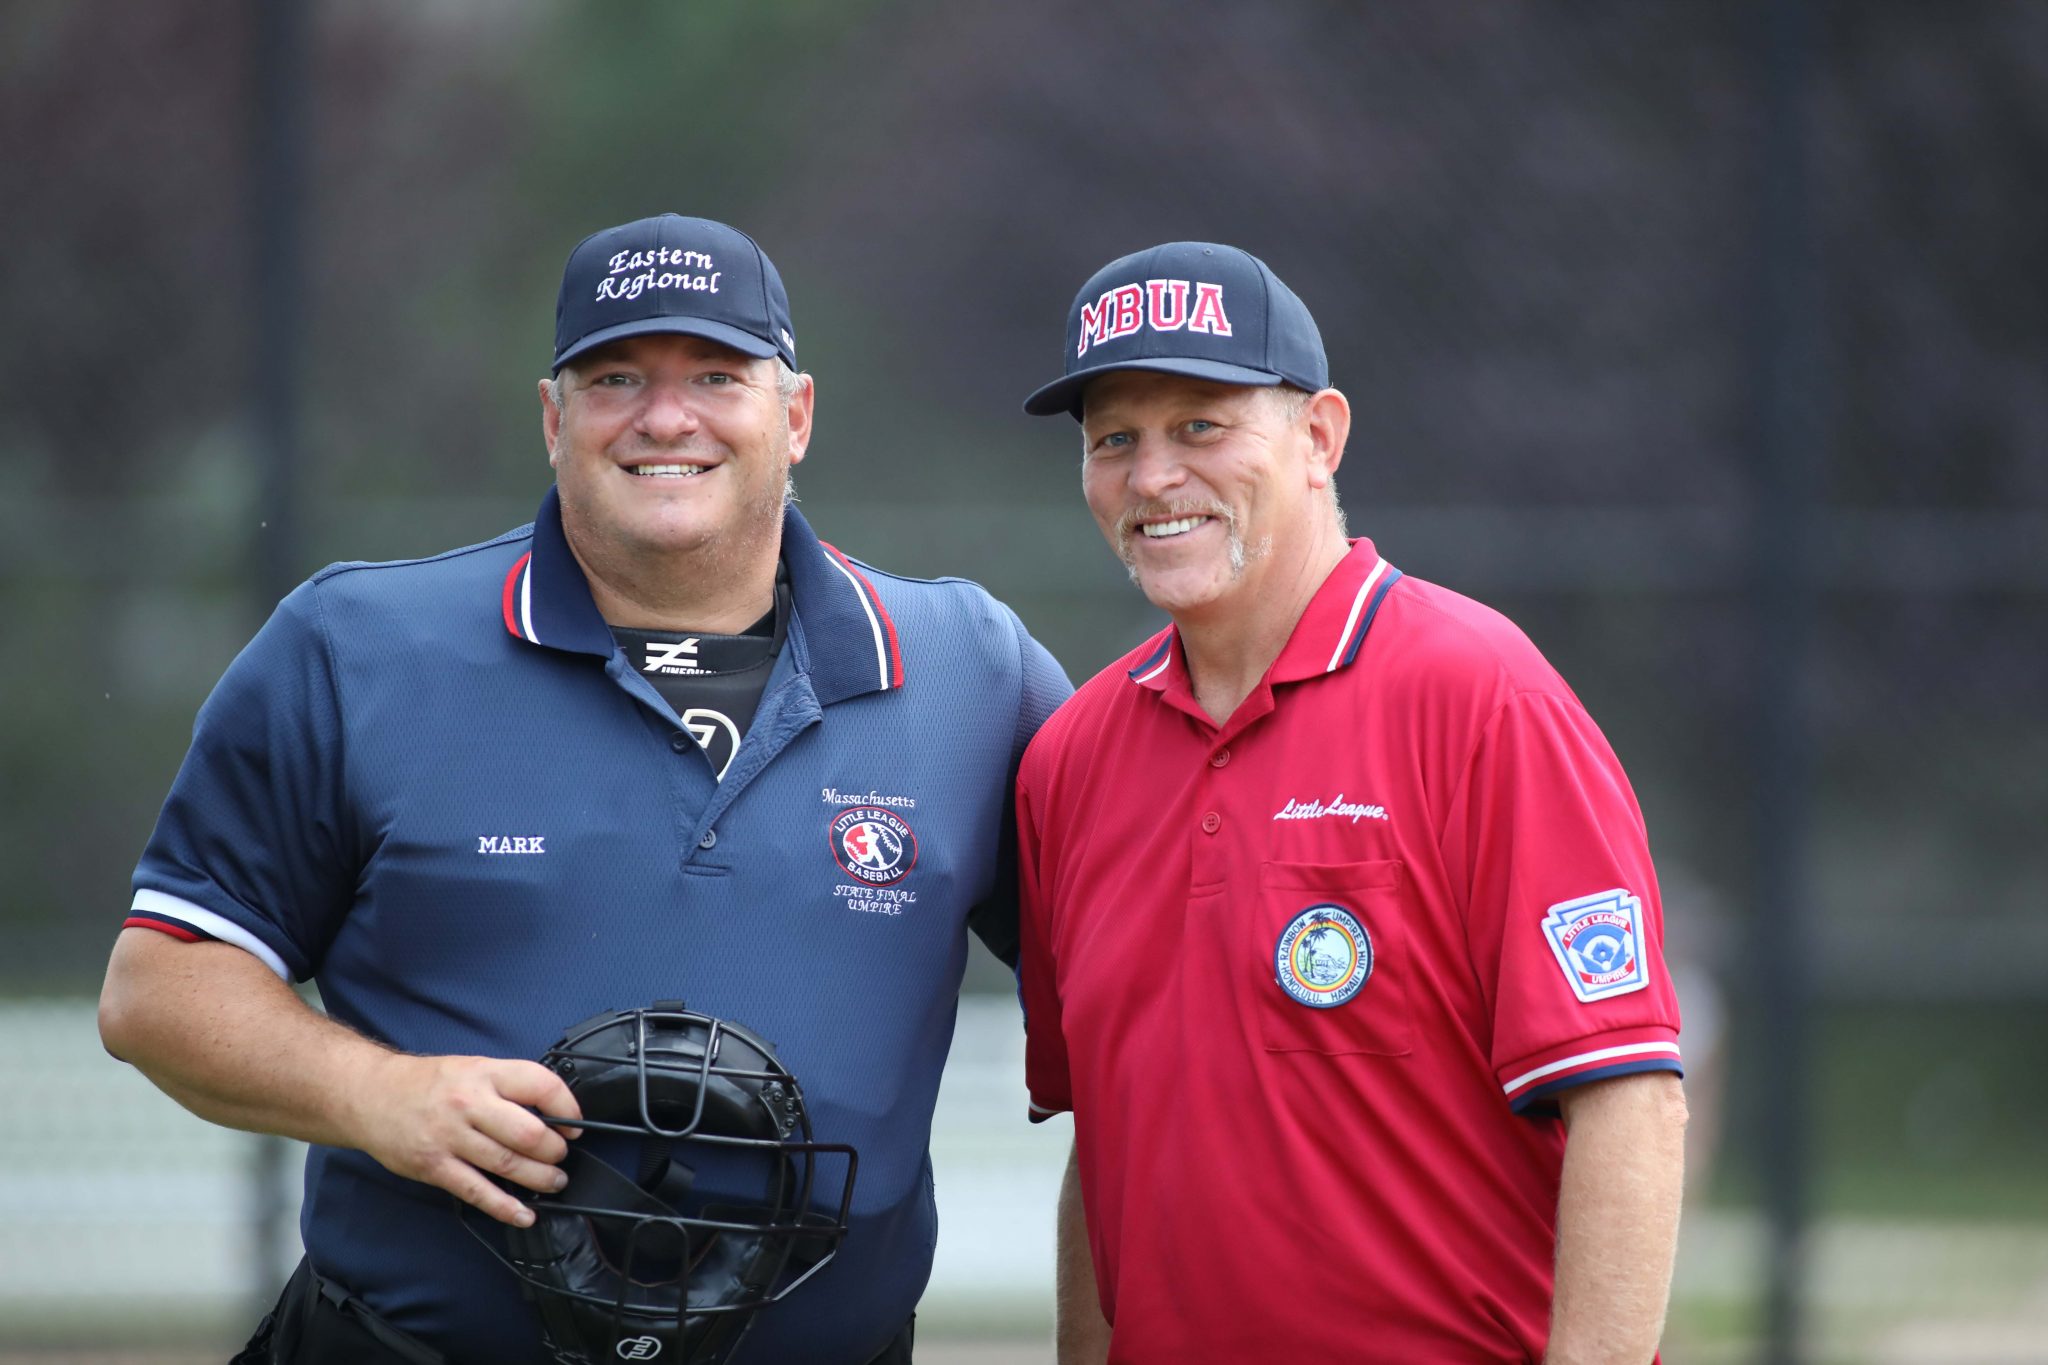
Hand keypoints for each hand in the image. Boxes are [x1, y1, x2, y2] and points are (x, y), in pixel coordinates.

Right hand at [351, 1053, 583, 1225]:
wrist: (370, 1096)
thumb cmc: (427, 1083)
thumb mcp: (471, 1068)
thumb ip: (507, 1086)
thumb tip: (550, 1110)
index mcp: (484, 1074)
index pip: (539, 1085)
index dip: (566, 1107)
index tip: (573, 1124)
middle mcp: (468, 1105)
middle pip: (528, 1133)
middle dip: (554, 1150)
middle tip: (561, 1157)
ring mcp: (450, 1138)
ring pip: (507, 1164)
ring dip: (539, 1178)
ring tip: (554, 1182)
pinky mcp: (434, 1167)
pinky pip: (477, 1191)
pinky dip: (505, 1207)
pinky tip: (524, 1214)